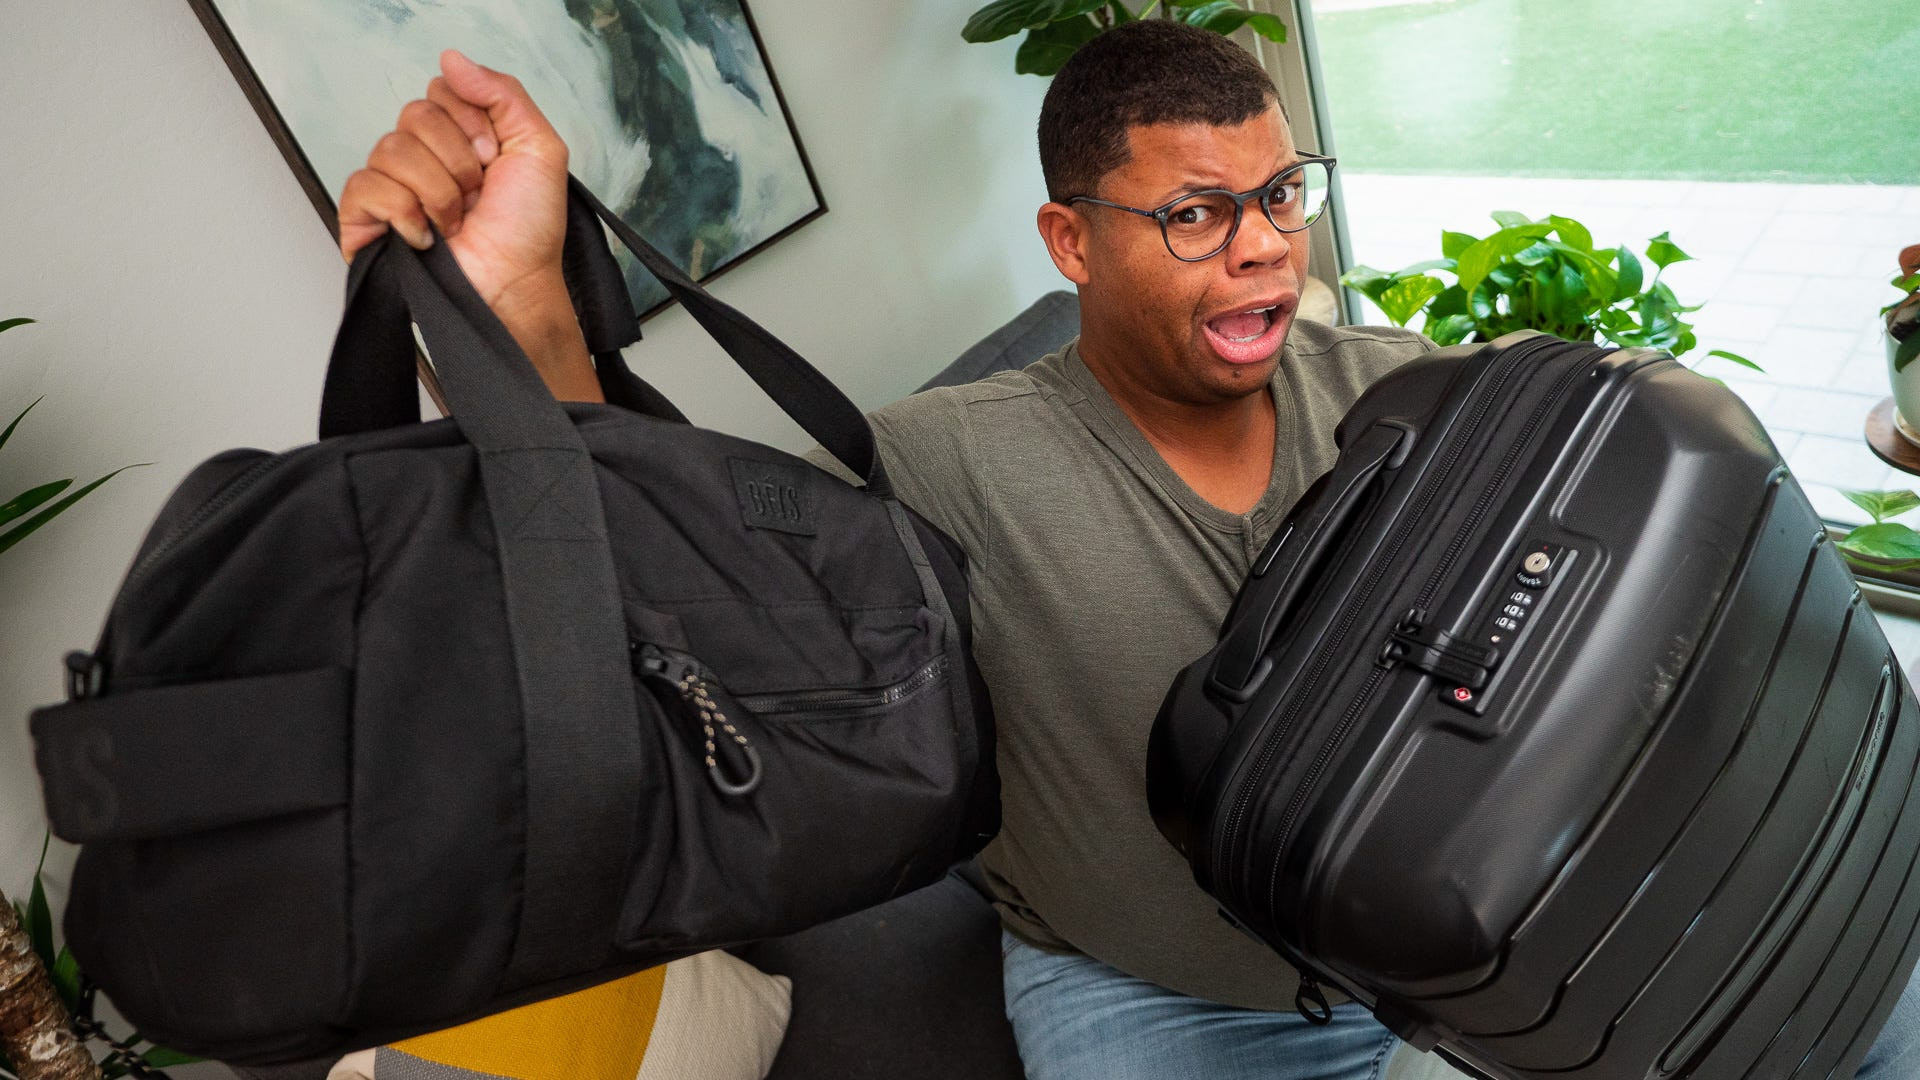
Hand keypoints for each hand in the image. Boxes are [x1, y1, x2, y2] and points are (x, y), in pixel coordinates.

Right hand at [338, 50, 601, 400]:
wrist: (516, 285)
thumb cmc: (528, 230)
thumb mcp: (538, 147)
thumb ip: (502, 92)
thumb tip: (452, 58)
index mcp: (457, 135)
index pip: (440, 90)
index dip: (472, 125)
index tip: (496, 160)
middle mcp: (421, 155)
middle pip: (413, 114)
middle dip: (459, 160)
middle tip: (478, 195)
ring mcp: (391, 186)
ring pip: (391, 149)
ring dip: (439, 191)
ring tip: (457, 220)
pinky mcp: (366, 218)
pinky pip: (364, 185)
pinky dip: (404, 211)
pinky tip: (427, 234)